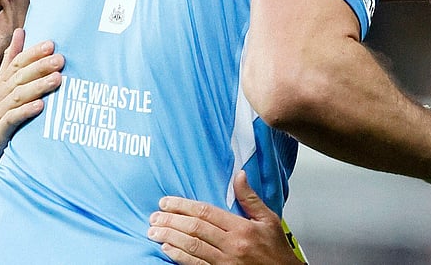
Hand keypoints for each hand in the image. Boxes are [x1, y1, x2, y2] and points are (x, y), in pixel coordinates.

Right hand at [0, 29, 62, 170]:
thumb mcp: (0, 83)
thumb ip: (10, 59)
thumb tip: (20, 32)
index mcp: (2, 83)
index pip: (17, 63)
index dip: (33, 53)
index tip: (50, 44)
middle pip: (20, 77)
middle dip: (40, 67)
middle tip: (59, 59)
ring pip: (18, 96)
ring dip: (38, 86)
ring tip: (56, 79)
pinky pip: (11, 119)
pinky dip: (25, 112)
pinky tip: (39, 106)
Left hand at [148, 171, 304, 263]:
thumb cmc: (276, 249)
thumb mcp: (269, 219)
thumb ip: (250, 198)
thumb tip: (239, 175)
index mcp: (242, 228)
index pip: (206, 212)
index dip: (183, 206)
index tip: (167, 202)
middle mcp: (231, 244)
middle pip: (195, 228)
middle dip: (171, 221)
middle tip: (154, 216)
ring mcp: (224, 261)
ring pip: (191, 246)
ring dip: (169, 238)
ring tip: (154, 231)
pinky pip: (195, 264)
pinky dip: (178, 256)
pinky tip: (167, 249)